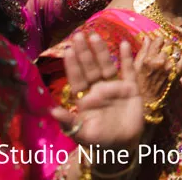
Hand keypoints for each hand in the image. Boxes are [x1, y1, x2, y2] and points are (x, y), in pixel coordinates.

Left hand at [50, 33, 143, 149]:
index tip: (68, 49)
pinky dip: (127, 58)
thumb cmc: (99, 140)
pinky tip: (124, 45)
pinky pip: (128, 71)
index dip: (73, 64)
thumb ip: (68, 121)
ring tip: (95, 36)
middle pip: (90, 67)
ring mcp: (115, 87)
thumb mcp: (81, 133)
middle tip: (79, 35)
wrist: (123, 145)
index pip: (77, 78)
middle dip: (84, 52)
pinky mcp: (131, 89)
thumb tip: (51, 110)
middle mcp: (98, 89)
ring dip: (101, 51)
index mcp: (85, 98)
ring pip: (107, 65)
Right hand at [133, 32, 181, 106]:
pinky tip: (174, 60)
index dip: (158, 40)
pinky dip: (179, 56)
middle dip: (165, 44)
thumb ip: (142, 51)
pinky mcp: (178, 72)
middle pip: (169, 43)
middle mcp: (162, 61)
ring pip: (176, 49)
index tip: (156, 44)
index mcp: (149, 59)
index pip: (159, 40)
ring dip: (172, 50)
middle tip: (162, 49)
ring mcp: (172, 67)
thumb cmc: (139, 84)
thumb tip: (147, 37)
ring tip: (168, 55)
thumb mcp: (135, 67)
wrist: (149, 101)